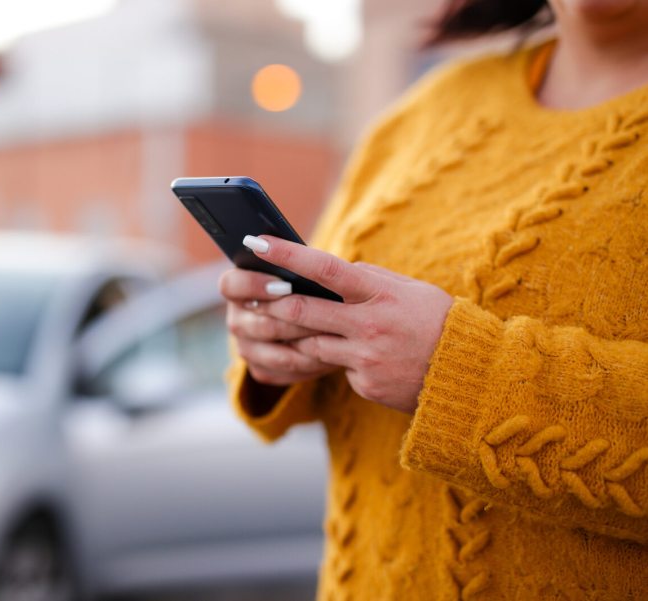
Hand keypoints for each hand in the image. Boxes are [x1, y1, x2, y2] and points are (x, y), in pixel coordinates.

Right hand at [218, 268, 340, 386]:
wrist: (314, 314)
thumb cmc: (306, 281)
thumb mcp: (300, 269)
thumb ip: (297, 266)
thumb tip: (310, 265)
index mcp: (235, 287)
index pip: (231, 285)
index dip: (254, 285)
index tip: (284, 284)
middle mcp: (236, 319)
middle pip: (260, 324)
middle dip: (295, 321)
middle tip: (326, 314)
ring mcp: (246, 347)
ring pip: (274, 353)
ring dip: (307, 345)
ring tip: (336, 336)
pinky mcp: (260, 369)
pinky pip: (284, 372)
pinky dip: (310, 365)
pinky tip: (333, 356)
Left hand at [238, 235, 454, 413]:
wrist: (468, 374)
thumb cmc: (435, 321)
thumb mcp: (406, 290)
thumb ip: (366, 279)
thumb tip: (326, 269)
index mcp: (380, 293)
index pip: (323, 268)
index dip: (286, 255)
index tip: (257, 242)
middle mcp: (369, 325)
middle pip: (302, 310)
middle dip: (271, 303)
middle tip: (249, 296)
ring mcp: (365, 358)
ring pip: (310, 343)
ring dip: (297, 335)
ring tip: (289, 325)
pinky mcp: (364, 384)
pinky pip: (335, 368)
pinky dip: (336, 360)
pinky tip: (358, 356)